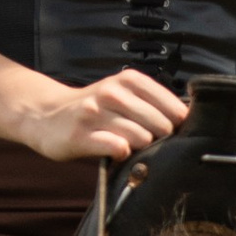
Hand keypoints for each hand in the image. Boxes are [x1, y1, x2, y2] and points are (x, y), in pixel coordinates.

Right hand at [14, 68, 187, 162]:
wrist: (45, 115)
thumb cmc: (94, 109)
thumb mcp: (122, 94)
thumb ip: (151, 103)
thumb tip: (190, 120)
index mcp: (128, 80)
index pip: (173, 107)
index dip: (177, 126)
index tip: (172, 135)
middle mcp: (112, 93)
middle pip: (161, 125)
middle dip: (160, 141)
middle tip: (148, 146)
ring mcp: (95, 113)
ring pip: (141, 137)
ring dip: (142, 150)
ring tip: (131, 149)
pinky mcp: (81, 136)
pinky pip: (117, 147)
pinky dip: (122, 154)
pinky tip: (117, 153)